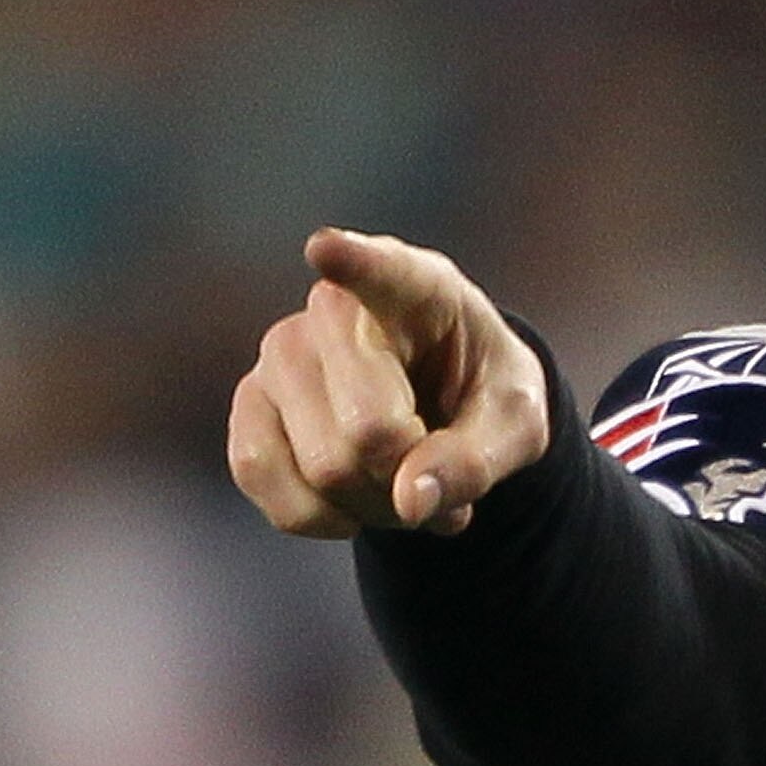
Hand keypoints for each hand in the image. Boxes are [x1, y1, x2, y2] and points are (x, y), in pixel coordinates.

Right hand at [227, 228, 549, 538]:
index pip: (383, 272)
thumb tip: (409, 500)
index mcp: (419, 289)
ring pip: (321, 467)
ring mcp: (281, 352)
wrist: (444, 410)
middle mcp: (334, 309)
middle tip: (436, 470)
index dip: (355, 262)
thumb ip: (477, 460)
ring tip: (401, 484)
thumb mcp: (516, 427)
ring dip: (372, 506)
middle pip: (368, 432)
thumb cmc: (483, 397)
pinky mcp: (249, 402)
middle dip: (412, 479)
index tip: (328, 249)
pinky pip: (260, 474)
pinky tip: (350, 502)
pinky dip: (316, 516)